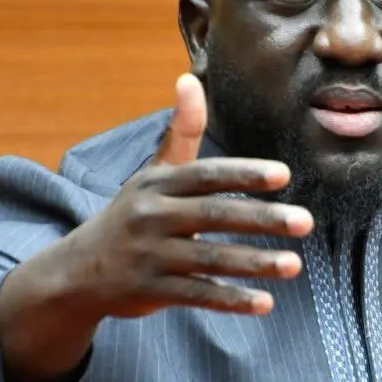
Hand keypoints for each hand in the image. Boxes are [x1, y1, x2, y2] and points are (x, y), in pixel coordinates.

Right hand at [0, 74, 311, 381]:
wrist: (76, 270)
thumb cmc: (131, 215)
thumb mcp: (151, 174)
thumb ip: (179, 132)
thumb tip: (189, 78)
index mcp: (157, 184)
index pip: (206, 175)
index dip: (244, 175)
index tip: (283, 175)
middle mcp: (151, 216)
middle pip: (214, 215)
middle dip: (262, 218)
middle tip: (305, 221)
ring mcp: (149, 256)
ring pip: (210, 259)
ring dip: (255, 263)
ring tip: (295, 265)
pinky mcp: (149, 291)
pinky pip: (197, 295)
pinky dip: (231, 300)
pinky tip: (265, 303)